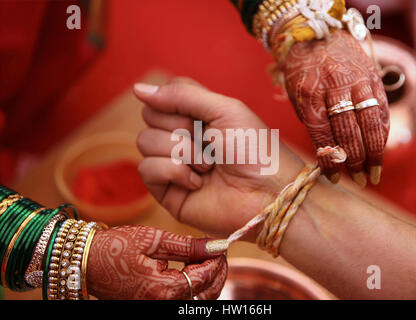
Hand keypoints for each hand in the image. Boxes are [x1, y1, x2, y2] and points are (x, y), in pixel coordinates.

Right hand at [87, 225, 226, 299]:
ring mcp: (157, 306)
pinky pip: (182, 299)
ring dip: (207, 280)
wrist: (85, 262)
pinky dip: (193, 285)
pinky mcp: (152, 304)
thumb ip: (187, 246)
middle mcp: (162, 304)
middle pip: (205, 295)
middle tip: (217, 253)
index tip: (219, 245)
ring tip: (205, 259)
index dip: (216, 260)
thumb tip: (216, 246)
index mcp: (163, 289)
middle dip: (216, 273)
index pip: (204, 277)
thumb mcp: (153, 240)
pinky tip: (191, 268)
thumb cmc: (115, 247)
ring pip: (196, 300)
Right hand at [133, 78, 303, 239]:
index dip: (176, 101)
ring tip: (209, 166)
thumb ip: (182, 95)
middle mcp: (181, 138)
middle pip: (150, 116)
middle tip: (211, 142)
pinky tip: (197, 183)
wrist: (269, 194)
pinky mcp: (167, 191)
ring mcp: (172, 164)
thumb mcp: (224, 109)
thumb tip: (136, 88)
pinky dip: (174, 172)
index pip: (163, 95)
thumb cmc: (255, 150)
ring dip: (182, 151)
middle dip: (182, 127)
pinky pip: (146, 169)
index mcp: (197, 116)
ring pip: (145, 141)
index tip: (200, 115)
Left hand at [284, 29, 389, 186]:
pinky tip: (380, 148)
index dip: (330, 160)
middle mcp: (335, 88)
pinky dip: (382, 132)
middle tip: (359, 180)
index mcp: (309, 95)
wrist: (318, 36)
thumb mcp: (297, 98)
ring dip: (374, 152)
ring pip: (369, 123)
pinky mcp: (372, 78)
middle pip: (348, 132)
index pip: (322, 135)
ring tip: (374, 172)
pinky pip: (380, 110)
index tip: (334, 178)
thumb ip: (312, 123)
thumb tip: (328, 155)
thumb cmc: (303, 73)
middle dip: (354, 161)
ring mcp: (357, 82)